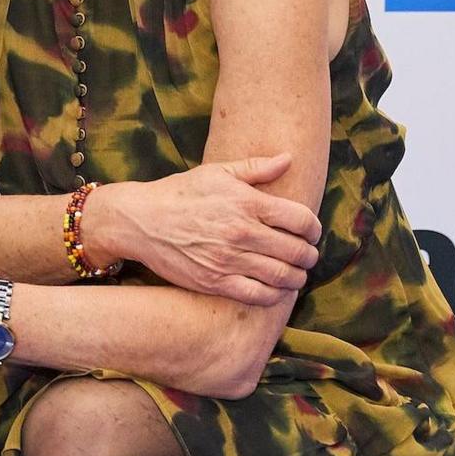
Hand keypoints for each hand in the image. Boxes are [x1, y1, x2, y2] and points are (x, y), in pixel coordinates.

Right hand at [89, 155, 322, 306]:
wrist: (139, 220)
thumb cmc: (179, 193)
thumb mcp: (216, 173)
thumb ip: (256, 168)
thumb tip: (288, 160)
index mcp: (247, 203)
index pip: (302, 220)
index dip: (314, 229)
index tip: (312, 233)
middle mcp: (242, 232)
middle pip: (297, 251)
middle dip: (309, 255)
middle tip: (307, 256)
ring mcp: (229, 259)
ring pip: (283, 276)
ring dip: (297, 277)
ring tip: (295, 274)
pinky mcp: (215, 282)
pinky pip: (259, 295)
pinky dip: (275, 295)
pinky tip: (275, 290)